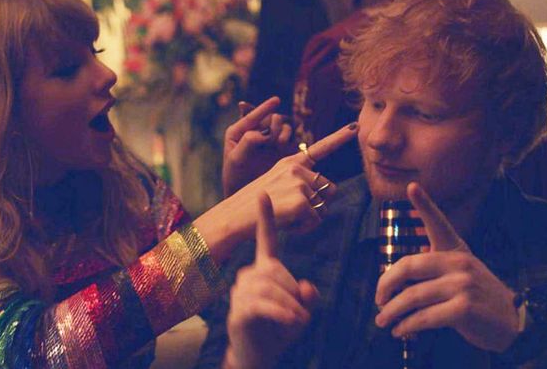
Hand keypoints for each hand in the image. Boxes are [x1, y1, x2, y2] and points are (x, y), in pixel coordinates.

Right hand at [195, 122, 356, 261]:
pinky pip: (315, 221)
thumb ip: (299, 182)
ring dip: (311, 219)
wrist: (235, 216)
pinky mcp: (302, 202)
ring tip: (288, 218)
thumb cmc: (254, 204)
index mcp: (291, 162)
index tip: (355, 125)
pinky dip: (304, 228)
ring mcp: (300, 184)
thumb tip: (325, 192)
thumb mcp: (275, 184)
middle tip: (296, 213)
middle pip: (329, 189)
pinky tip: (287, 225)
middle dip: (319, 204)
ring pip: (323, 207)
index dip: (340, 137)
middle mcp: (297, 169)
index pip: (320, 147)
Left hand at [223, 97, 295, 196]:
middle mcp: (254, 132)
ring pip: (282, 126)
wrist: (245, 195)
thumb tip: (264, 134)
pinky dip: (288, 139)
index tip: (276, 100)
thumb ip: (247, 141)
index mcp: (238, 131)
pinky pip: (289, 138)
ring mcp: (268, 141)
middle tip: (273, 139)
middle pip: (270, 118)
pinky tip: (284, 146)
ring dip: (282, 132)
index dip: (264, 107)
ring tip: (279, 144)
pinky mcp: (280, 150)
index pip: (252, 115)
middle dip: (274, 125)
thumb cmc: (235, 177)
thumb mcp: (236, 159)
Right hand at [225, 193, 318, 368]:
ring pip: (268, 287)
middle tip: (303, 311)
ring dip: (290, 304)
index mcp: (264, 269)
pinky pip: (261, 305)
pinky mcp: (237, 312)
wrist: (258, 355)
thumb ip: (308, 298)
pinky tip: (291, 321)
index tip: (263, 193)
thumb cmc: (279, 329)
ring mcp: (240, 294)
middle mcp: (249, 276)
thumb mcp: (302, 311)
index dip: (265, 217)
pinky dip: (281, 312)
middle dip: (293, 290)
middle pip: (274, 270)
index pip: (265, 239)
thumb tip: (308, 288)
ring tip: (299, 320)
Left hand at [374, 182, 519, 351]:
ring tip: (383, 321)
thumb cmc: (478, 298)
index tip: (412, 187)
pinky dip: (408, 326)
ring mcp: (463, 285)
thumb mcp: (459, 276)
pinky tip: (401, 331)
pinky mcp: (465, 309)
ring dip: (392, 312)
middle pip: (408, 267)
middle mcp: (459, 263)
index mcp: (456, 251)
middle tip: (378, 300)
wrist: (514, 323)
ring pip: (413, 296)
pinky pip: (424, 317)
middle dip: (386, 284)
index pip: (438, 224)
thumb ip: (431, 272)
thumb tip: (393, 282)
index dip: (425, 204)